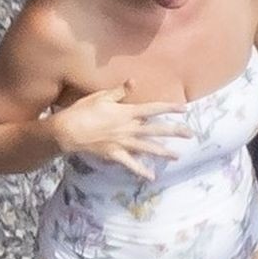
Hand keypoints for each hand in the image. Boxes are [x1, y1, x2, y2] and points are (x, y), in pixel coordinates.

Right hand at [50, 83, 191, 181]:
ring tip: (178, 156)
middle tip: (191, 134)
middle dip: (175, 132)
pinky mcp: (114, 155)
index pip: (153, 109)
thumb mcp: (100, 97)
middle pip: (156, 130)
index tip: (184, 109)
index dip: (169, 108)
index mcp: (127, 112)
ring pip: (148, 148)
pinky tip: (151, 177)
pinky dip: (141, 171)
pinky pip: (131, 165)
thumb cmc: (82, 111)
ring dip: (164, 152)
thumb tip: (134, 81)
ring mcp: (122, 143)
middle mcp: (128, 128)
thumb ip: (119, 91)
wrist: (67, 131)